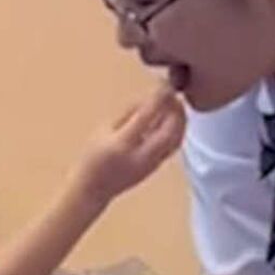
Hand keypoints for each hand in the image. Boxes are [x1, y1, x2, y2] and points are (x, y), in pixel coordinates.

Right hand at [76, 86, 185, 205]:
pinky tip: (172, 120)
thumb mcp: (103, 130)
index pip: (146, 115)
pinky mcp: (156, 167)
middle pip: (170, 130)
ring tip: (175, 105)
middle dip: (176, 109)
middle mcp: (140, 155)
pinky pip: (173, 146)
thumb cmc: (93, 157)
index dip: (159, 97)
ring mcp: (151, 164)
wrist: (93, 190)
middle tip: (173, 95)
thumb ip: (127, 114)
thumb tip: (149, 99)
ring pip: (176, 139)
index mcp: (122, 143)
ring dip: (180, 120)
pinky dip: (177, 130)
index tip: (164, 84)